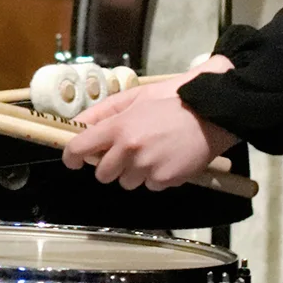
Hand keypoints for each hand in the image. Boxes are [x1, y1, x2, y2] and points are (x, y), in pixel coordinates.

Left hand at [61, 70, 238, 191]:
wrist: (210, 113)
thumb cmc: (171, 101)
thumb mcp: (135, 97)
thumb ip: (104, 111)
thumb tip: (79, 124)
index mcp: (118, 127)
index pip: (81, 148)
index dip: (72, 157)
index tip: (73, 161)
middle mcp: (129, 150)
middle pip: (102, 174)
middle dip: (109, 166)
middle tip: (125, 153)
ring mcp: (147, 167)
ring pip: (126, 182)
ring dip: (134, 172)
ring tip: (153, 153)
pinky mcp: (165, 180)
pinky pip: (150, 185)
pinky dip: (156, 177)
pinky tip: (168, 159)